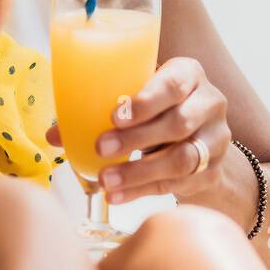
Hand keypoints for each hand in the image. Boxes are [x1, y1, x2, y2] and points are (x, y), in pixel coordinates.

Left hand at [44, 57, 230, 202]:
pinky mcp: (213, 170)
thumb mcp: (138, 98)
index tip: (114, 116)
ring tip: (107, 181)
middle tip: (101, 149)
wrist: (200, 134)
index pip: (173, 84)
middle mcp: (210, 102)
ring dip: (140, 172)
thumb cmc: (158, 107)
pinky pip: (180, 184)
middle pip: (178, 122)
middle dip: (137, 138)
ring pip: (182, 158)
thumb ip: (98, 109)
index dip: (145, 101)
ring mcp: (216, 139)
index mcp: (189, 73)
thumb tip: (53, 135)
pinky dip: (145, 191)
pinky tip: (118, 196)